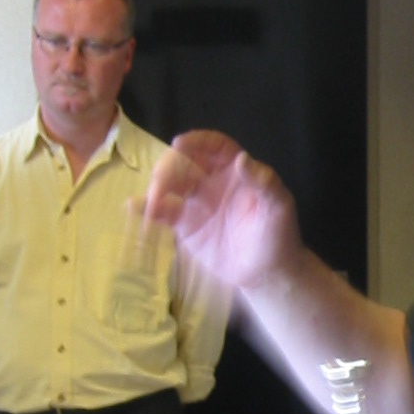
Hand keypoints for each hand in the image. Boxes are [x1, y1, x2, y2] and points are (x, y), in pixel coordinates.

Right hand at [140, 130, 302, 292]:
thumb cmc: (278, 235)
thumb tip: (242, 159)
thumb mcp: (279, 207)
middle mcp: (213, 181)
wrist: (268, 273)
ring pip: (170, 184)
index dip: (197, 141)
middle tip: (161, 183)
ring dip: (156, 187)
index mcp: (236, 171)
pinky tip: (134, 207)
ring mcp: (197, 202)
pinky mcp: (185, 225)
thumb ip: (264, 182)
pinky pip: (163, 211)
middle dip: (170, 167)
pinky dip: (147, 208)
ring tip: (152, 202)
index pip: (214, 146)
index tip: (180, 143)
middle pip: (185, 163)